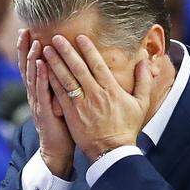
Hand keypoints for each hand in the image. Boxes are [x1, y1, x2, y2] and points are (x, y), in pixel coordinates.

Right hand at [17, 29, 73, 176]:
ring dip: (33, 60)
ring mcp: (37, 103)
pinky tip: (42, 65)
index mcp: (39, 91)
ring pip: (32, 78)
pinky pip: (42, 92)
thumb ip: (61, 84)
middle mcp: (34, 95)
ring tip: (34, 43)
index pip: (31, 66)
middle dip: (24, 49)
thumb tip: (69, 66)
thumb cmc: (62, 125)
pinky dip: (41, 78)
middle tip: (24, 31)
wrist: (57, 150)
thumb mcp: (60, 100)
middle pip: (27, 68)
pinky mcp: (44, 112)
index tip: (27, 30)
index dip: (27, 49)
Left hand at [41, 34, 152, 159]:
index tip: (79, 37)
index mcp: (111, 89)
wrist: (112, 152)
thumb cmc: (127, 128)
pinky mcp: (71, 114)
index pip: (97, 64)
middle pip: (78, 67)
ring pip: (66, 78)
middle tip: (56, 37)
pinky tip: (44, 71)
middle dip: (66, 51)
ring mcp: (81, 104)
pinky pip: (60, 94)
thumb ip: (143, 81)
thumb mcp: (141, 104)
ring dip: (55, 62)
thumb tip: (145, 61)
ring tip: (46, 49)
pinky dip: (51, 80)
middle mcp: (95, 94)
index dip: (88, 49)